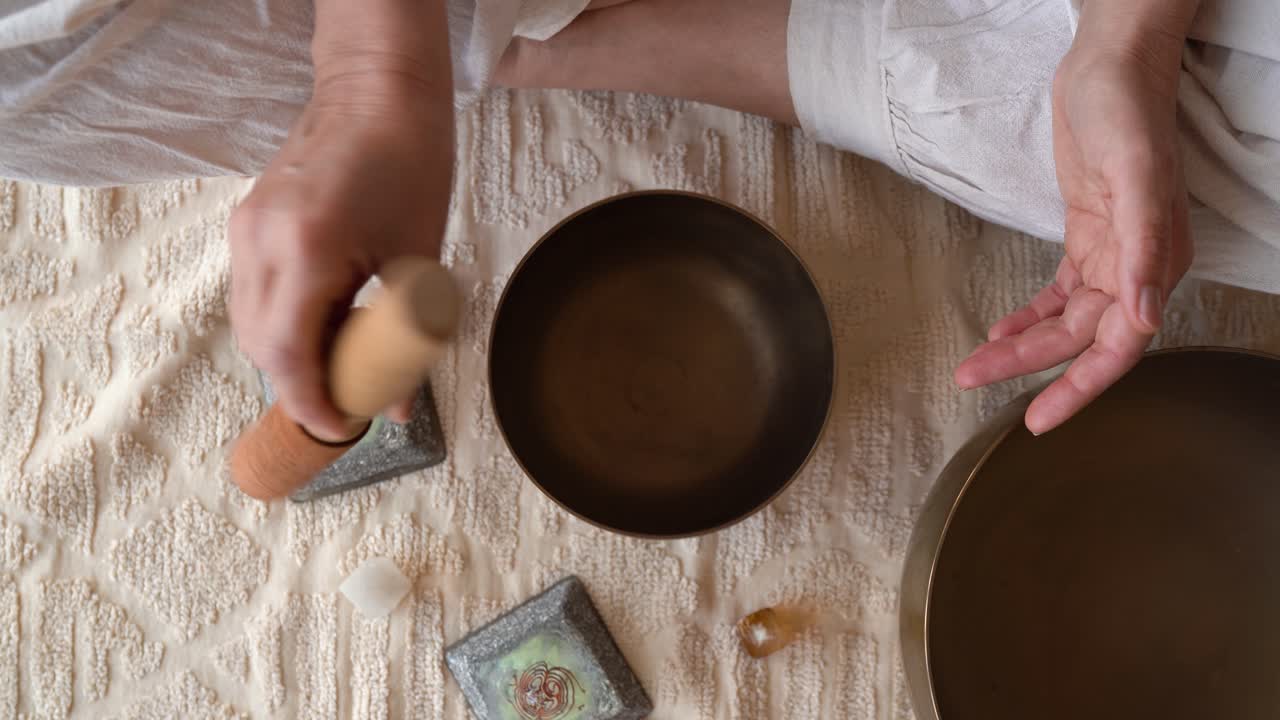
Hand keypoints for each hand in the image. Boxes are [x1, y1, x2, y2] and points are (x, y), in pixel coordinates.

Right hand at [229, 73, 452, 440]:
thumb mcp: (419, 257)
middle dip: (299, 384)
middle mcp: (260, 240)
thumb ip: (408, 337)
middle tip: (349, 400)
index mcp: (306, 248)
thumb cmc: (410, 162)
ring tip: (341, 363)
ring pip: (248, 322)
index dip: (309, 402)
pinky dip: (281, 321)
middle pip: (259, 345)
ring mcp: (245, 227)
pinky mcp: (247, 220)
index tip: (339, 428)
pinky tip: (325, 322)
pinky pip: (251, 292)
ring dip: (288, 355)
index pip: (287, 354)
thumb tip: (401, 407)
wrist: (377, 91)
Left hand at [955, 42, 1192, 433]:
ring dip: (1020, 344)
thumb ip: (1144, 246)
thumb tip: (1144, 317)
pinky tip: (999, 329)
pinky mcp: (1086, 236)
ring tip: (973, 365)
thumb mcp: (1134, 172)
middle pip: (1078, 339)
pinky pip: (1058, 294)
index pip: (1118, 347)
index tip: (1039, 420)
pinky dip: (1028, 315)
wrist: (1109, 67)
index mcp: (1153, 263)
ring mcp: (1110, 253)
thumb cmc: (1126, 111)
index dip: (1080, 388)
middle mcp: (1135, 267)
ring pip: (1063, 321)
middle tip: (972, 381)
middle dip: (1027, 366)